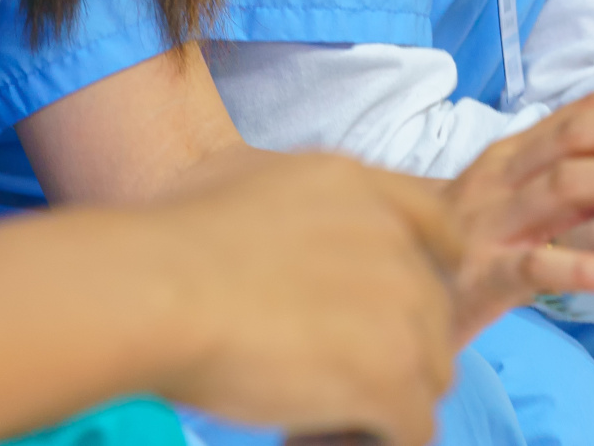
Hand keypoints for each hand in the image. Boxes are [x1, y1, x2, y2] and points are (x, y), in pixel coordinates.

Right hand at [151, 152, 461, 445]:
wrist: (154, 290)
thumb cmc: (168, 238)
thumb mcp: (233, 174)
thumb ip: (289, 197)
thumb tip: (288, 231)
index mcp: (357, 188)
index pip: (438, 228)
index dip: (428, 271)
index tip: (396, 308)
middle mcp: (392, 240)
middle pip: (433, 314)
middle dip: (388, 348)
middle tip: (322, 372)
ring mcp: (400, 308)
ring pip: (429, 374)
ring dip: (381, 399)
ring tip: (314, 412)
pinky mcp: (393, 375)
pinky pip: (412, 428)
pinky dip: (369, 441)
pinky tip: (307, 436)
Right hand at [445, 92, 593, 334]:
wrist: (382, 282)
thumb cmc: (463, 245)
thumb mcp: (514, 204)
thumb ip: (571, 188)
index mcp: (513, 156)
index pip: (584, 115)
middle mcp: (502, 177)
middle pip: (580, 134)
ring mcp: (491, 223)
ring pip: (565, 185)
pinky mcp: (483, 274)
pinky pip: (541, 266)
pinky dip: (591, 267)